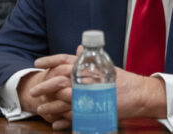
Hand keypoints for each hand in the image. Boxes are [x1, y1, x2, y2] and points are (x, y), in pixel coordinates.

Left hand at [34, 49, 167, 122]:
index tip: (38, 63)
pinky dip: (61, 120)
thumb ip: (89, 59)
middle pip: (59, 80)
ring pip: (62, 100)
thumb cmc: (122, 80)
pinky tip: (54, 123)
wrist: (138, 94)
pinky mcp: (92, 110)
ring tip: (40, 109)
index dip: (49, 60)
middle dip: (44, 86)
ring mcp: (88, 95)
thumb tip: (79, 49)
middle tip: (34, 91)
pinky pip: (71, 116)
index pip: (64, 59)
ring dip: (49, 106)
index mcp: (89, 65)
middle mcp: (86, 78)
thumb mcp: (105, 66)